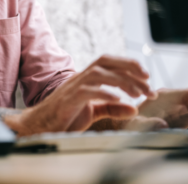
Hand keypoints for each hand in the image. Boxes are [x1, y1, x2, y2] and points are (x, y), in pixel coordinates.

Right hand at [4, 55, 154, 136]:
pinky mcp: (68, 101)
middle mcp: (79, 78)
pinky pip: (87, 91)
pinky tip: (118, 100)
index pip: (108, 62)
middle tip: (148, 84)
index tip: (147, 76)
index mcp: (86, 79)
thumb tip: (134, 108)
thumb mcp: (92, 112)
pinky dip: (104, 93)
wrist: (39, 125)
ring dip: (121, 81)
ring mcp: (73, 88)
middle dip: (129, 68)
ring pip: (98, 73)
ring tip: (137, 94)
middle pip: (105, 62)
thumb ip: (112, 109)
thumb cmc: (64, 117)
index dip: (128, 64)